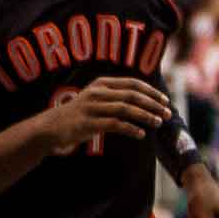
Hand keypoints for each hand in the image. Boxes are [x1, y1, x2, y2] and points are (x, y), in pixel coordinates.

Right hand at [38, 78, 168, 152]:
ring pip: (126, 109)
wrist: (51, 127)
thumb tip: (144, 103)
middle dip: (153, 104)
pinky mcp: (88, 123)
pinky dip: (131, 129)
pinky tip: (141, 134)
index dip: (151, 91)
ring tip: (158, 122)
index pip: (132, 83)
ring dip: (145, 116)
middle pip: (132, 95)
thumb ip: (115, 97)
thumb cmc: (78, 115)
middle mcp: (97, 92)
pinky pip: (115, 125)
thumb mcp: (95, 99)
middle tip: (168, 113)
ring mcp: (92, 107)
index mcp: (101, 84)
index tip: (165, 100)